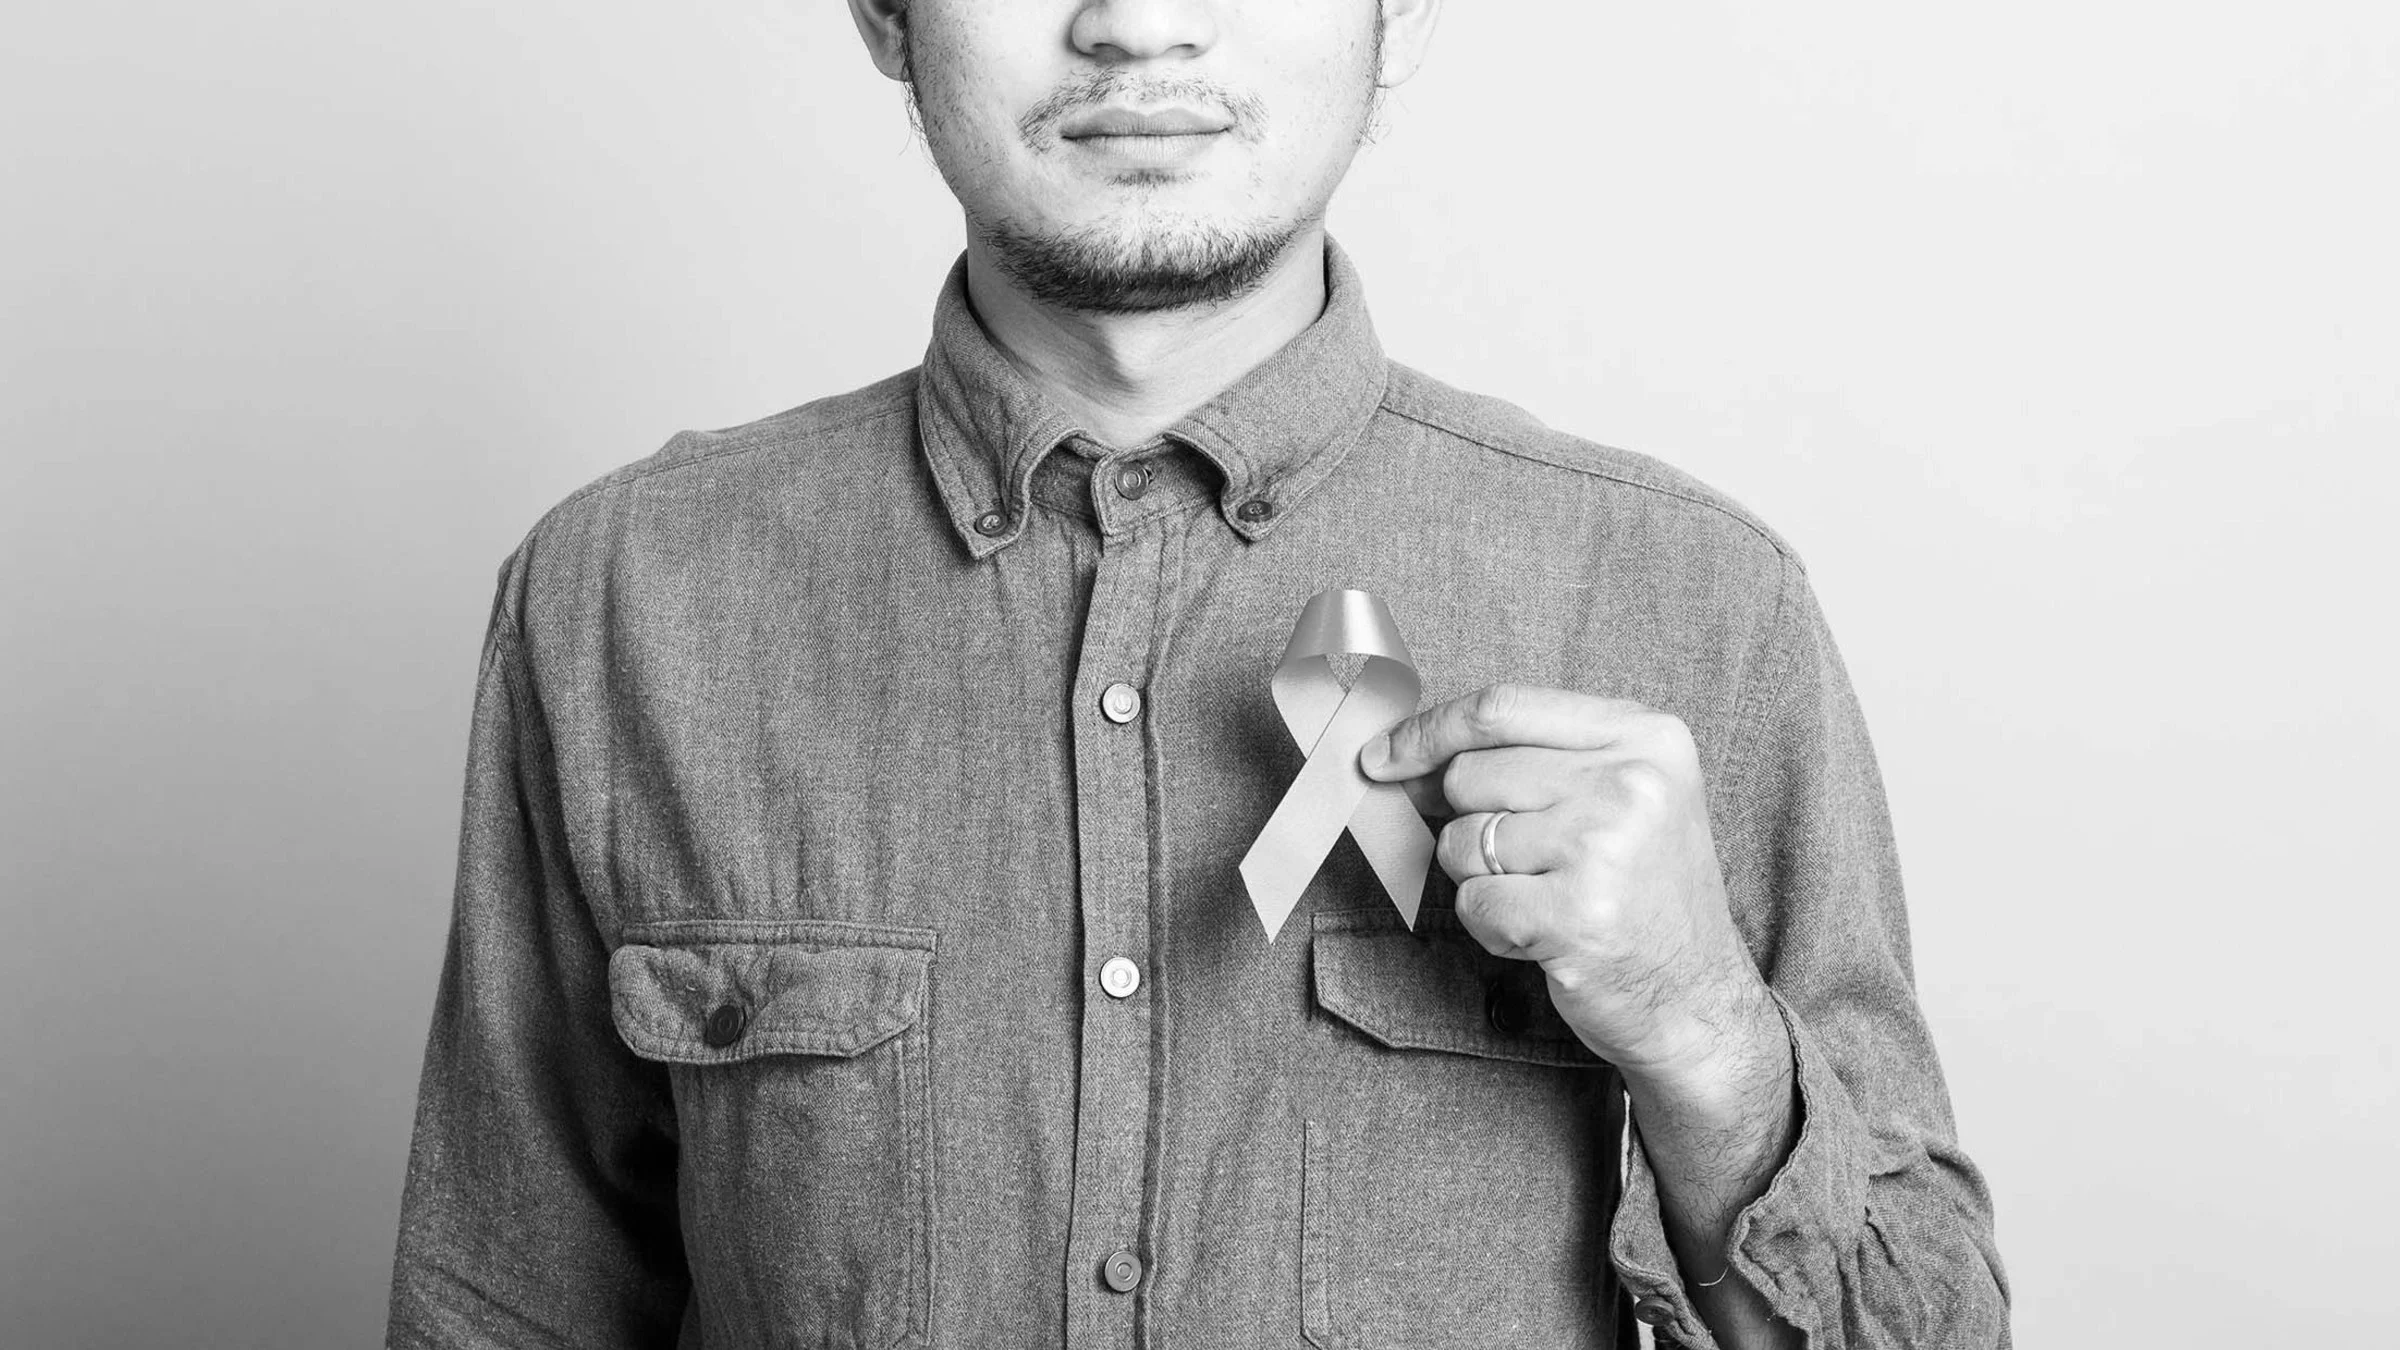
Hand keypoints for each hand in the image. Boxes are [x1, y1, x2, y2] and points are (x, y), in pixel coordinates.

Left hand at [1361, 683, 1775, 1090]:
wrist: (1697, 999)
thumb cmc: (1643, 894)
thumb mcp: (1619, 795)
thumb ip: (1530, 758)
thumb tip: (1407, 758)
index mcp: (1645, 735)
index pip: (1503, 708)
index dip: (1428, 731)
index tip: (1383, 756)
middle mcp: (1631, 781)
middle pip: (1470, 775)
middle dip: (1468, 822)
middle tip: (1525, 861)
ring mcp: (1604, 847)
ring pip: (1462, 840)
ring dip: (1483, 879)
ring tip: (1549, 897)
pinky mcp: (1576, 914)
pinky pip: (1473, 902)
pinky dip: (1492, 926)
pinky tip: (1545, 935)